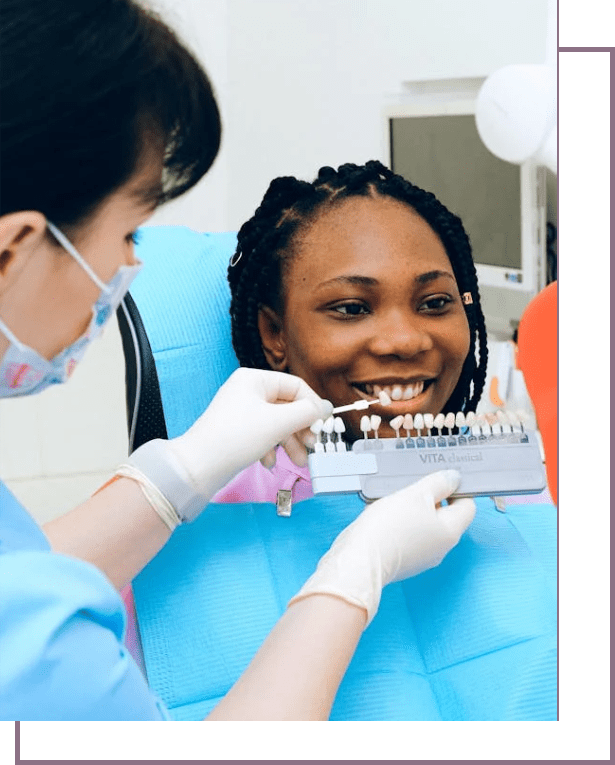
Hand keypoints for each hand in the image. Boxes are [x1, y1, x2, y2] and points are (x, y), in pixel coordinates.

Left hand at [168, 368, 331, 504]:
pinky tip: (268, 462)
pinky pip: (263, 435)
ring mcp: (242, 412)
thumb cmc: (235, 438)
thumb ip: (306, 413)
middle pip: (287, 406)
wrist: (198, 467)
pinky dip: (271, 448)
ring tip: (298, 461)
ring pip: (277, 423)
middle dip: (301, 428)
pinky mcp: (237, 431)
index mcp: (254, 379)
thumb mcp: (278, 423)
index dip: (312, 406)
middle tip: (312, 446)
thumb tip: (326, 407)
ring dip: (290, 442)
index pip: (295, 386)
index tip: (323, 426)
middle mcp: (247, 391)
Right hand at [289, 470, 475, 623]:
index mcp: (450, 532)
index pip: (467, 506)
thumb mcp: (417, 494)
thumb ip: (439, 483)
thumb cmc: (389, 526)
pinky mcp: (404, 561)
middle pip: (445, 516)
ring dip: (412, 510)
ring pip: (424, 525)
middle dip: (430, 499)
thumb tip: (454, 478)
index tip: (439, 480)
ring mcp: (422, 557)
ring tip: (393, 501)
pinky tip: (383, 517)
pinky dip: (400, 524)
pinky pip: (409, 536)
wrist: (359, 560)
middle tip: (412, 487)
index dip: (456, 489)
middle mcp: (441, 548)